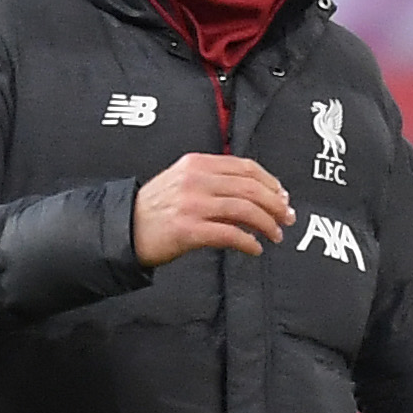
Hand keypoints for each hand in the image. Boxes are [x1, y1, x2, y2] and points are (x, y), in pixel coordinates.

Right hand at [133, 153, 293, 264]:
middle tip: (287, 218)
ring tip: (275, 235)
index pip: (245, 167)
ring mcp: (192, 205)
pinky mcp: (189, 230)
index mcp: (197, 164)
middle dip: (275, 204)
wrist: (125, 229)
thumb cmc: (156, 209)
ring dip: (267, 224)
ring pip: (245, 210)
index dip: (270, 182)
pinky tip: (255, 248)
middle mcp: (196, 180)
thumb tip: (255, 194)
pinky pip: (230, 234)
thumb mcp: (183, 182)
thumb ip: (215, 182)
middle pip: (250, 188)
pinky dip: (248, 242)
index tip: (283, 196)